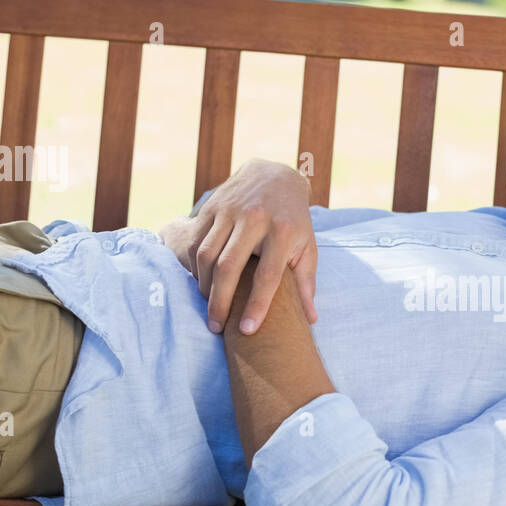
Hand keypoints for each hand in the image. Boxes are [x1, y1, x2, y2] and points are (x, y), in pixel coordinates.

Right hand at [164, 158, 317, 334]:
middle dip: (220, 301)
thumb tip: (310, 319)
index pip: (268, 275)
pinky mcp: (212, 206)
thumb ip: (306, 283)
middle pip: (229, 266)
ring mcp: (230, 210)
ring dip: (204, 286)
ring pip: (206, 255)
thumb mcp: (307, 247)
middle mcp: (255, 218)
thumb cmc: (294, 221)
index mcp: (284, 230)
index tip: (248, 330)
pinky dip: (195, 267)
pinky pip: (196, 241)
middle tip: (217, 327)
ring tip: (210, 308)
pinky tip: (202, 284)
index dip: (257, 305)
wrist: (274, 176)